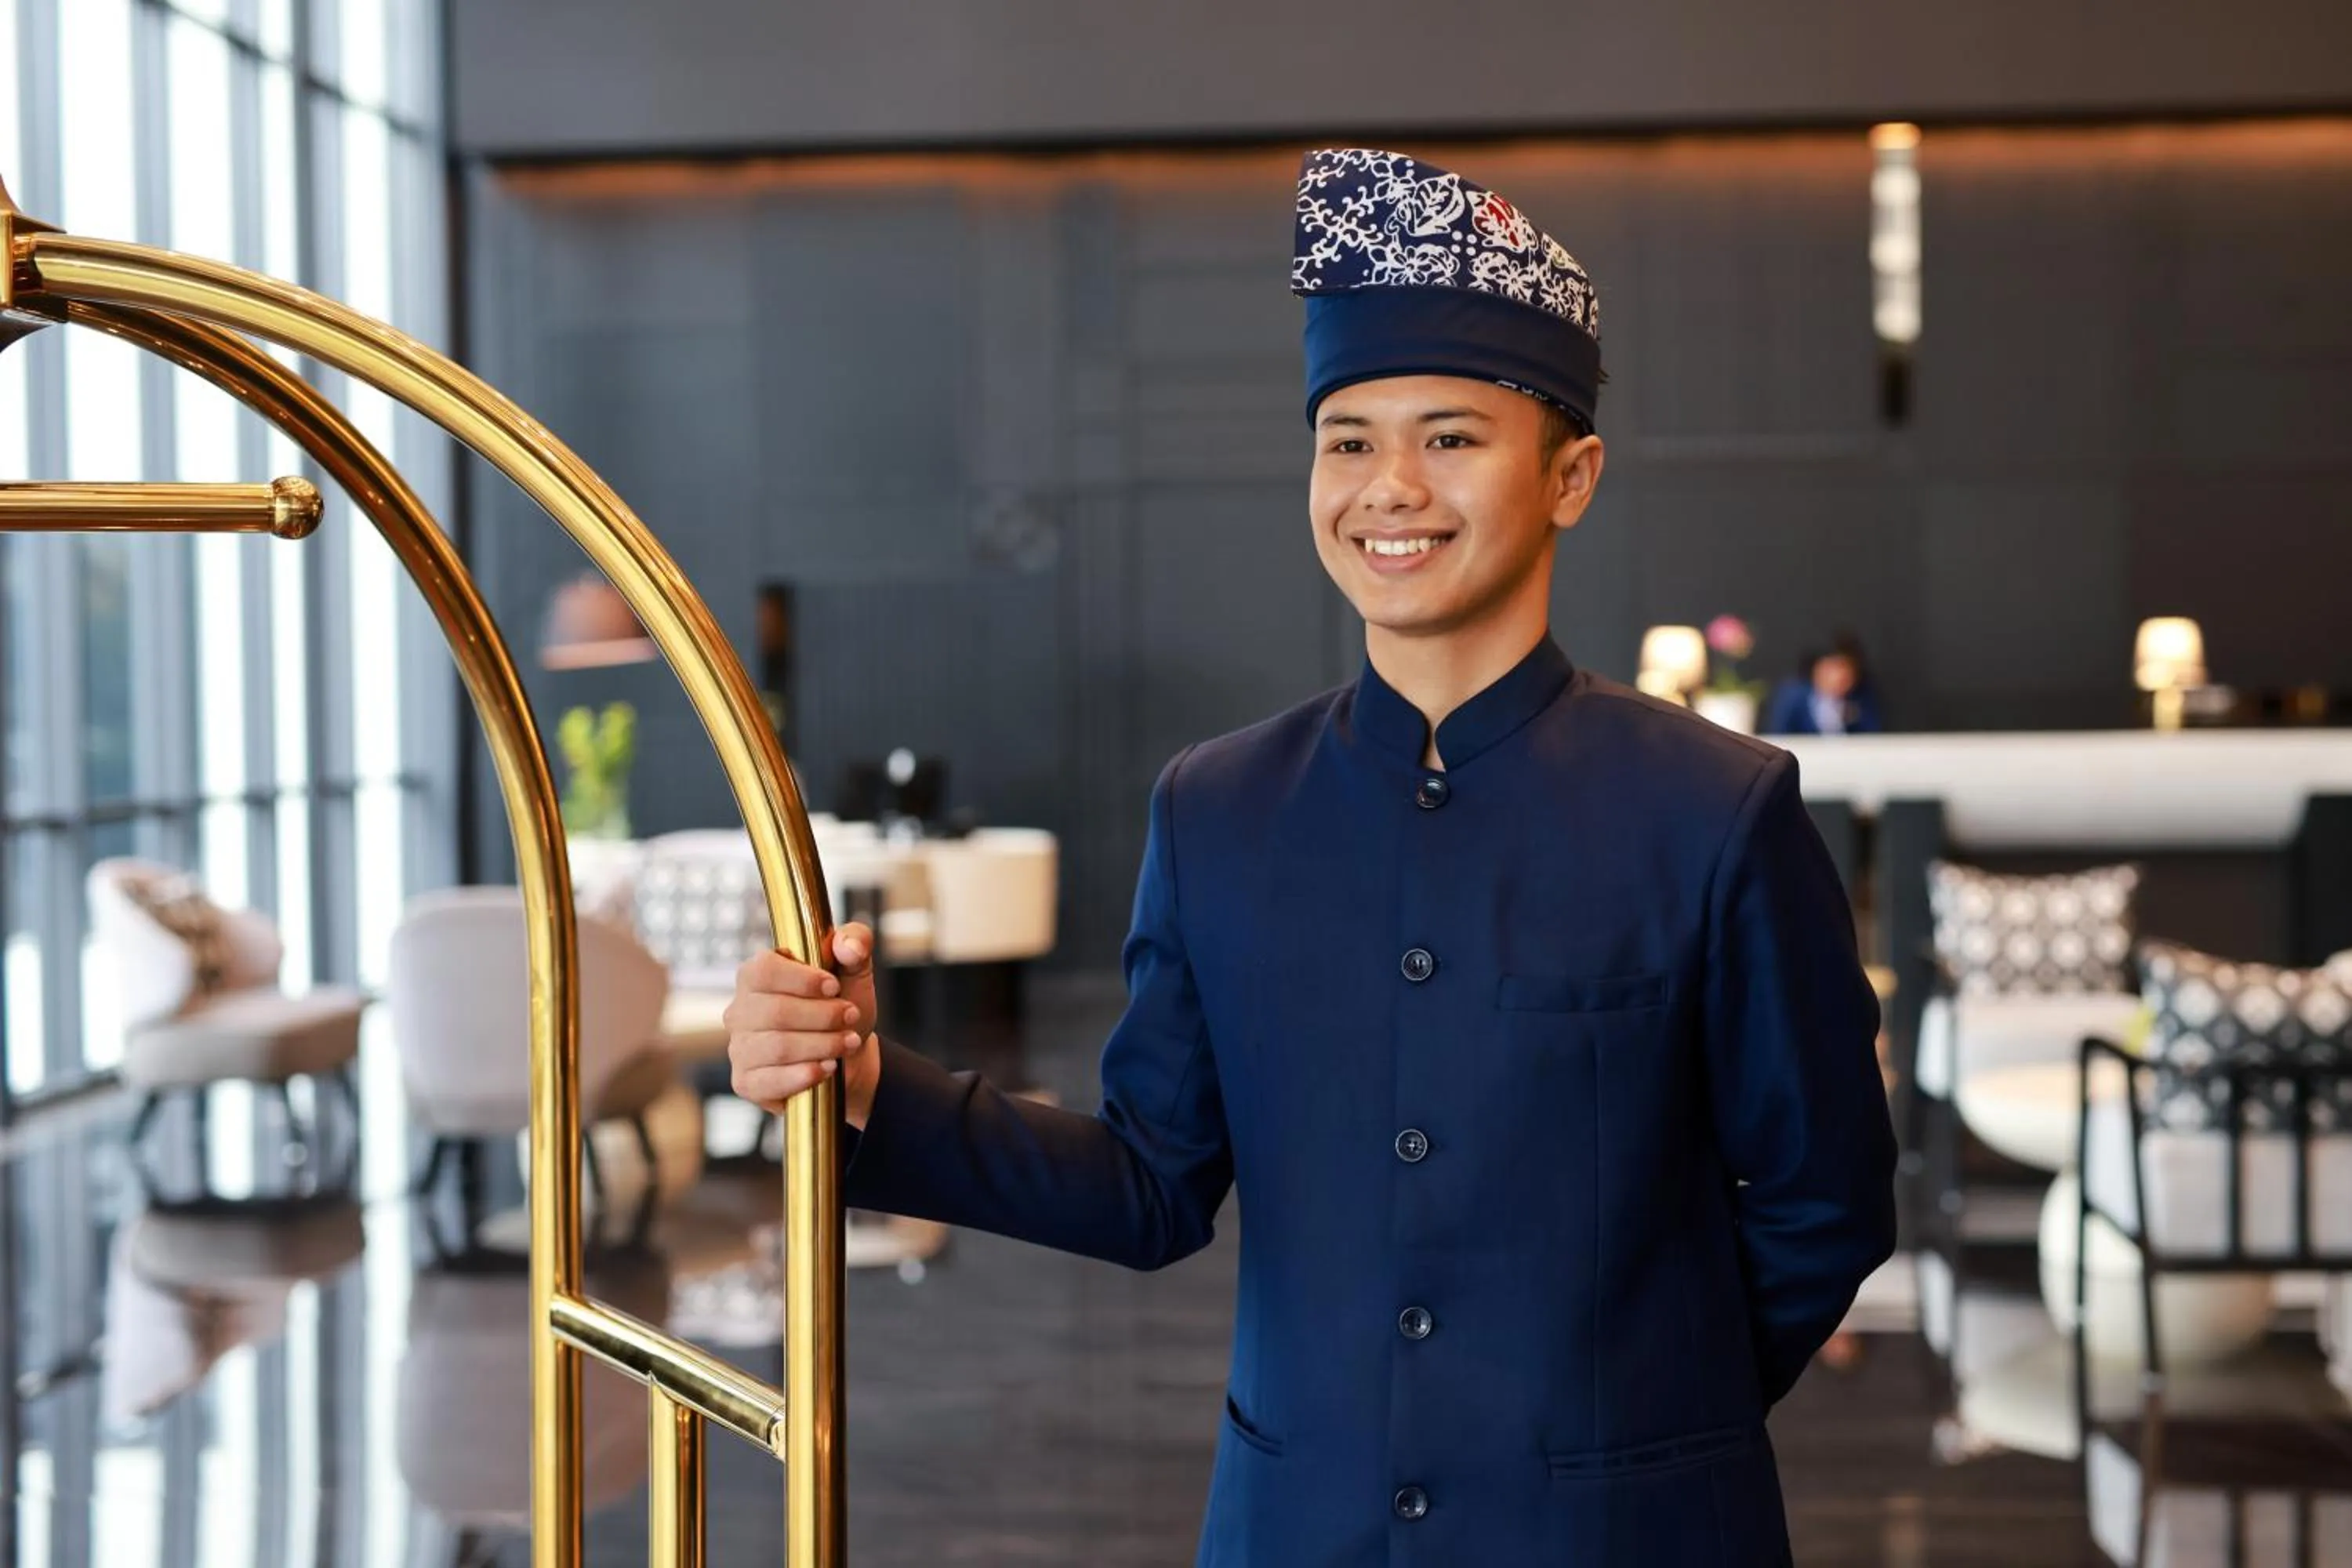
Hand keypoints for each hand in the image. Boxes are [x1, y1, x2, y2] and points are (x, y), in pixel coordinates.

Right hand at [726, 922, 881, 1128]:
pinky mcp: (746, 1082)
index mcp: (755, 975)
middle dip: (823, 1016)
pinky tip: (827, 1068)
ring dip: (822, 1045)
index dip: (803, 979)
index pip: (764, 970)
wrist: (847, 1054)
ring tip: (848, 1042)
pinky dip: (804, 1075)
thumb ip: (855, 942)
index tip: (834, 987)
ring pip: (777, 1047)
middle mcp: (739, 1010)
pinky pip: (769, 1081)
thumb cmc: (839, 1006)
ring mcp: (739, 1048)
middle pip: (776, 1012)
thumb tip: (849, 946)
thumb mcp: (854, 969)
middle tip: (851, 1017)